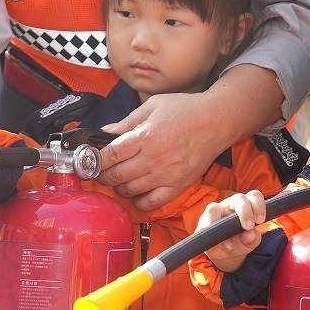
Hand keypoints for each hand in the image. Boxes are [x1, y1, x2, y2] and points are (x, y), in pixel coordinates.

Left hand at [100, 91, 232, 212]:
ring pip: (130, 190)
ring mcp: (166, 175)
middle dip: (103, 175)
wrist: (217, 121)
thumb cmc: (186, 110)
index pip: (110, 155)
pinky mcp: (177, 186)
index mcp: (145, 136)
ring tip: (119, 179)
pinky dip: (139, 201)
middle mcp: (154, 158)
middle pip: (116, 175)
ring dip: (118, 187)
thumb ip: (127, 121)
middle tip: (102, 171)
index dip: (96, 159)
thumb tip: (105, 132)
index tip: (92, 160)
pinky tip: (136, 192)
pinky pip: (151, 203)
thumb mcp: (152, 107)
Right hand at [199, 193, 266, 272]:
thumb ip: (252, 239)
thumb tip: (251, 235)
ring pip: (214, 208)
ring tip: (232, 244)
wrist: (223, 252)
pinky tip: (224, 246)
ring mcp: (214, 212)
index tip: (260, 220)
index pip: (253, 196)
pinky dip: (213, 235)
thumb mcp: (248, 243)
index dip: (258, 205)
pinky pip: (205, 225)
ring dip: (222, 224)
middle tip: (249, 227)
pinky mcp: (202, 223)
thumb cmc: (239, 242)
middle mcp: (230, 205)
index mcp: (245, 205)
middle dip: (245, 211)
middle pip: (238, 198)